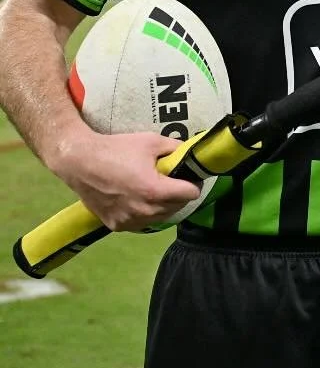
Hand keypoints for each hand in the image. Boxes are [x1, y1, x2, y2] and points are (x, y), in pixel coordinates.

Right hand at [52, 126, 200, 231]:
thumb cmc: (115, 149)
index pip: (191, 194)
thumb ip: (176, 149)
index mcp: (155, 191)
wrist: (78, 161)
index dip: (193, 182)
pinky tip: (137, 199)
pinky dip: (145, 213)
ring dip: (163, 205)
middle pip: (178, 206)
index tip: (186, 176)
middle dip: (178, 193)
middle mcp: (144, 211)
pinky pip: (142, 222)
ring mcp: (130, 221)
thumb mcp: (151, 142)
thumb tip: (191, 154)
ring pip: (161, 217)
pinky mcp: (117, 226)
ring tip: (153, 189)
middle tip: (169, 180)